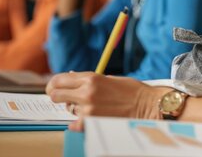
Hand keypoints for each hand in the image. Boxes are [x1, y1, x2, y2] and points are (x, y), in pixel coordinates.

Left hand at [46, 72, 170, 130]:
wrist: (147, 104)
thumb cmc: (131, 90)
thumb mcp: (109, 79)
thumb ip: (88, 79)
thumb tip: (69, 77)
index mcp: (91, 78)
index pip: (59, 80)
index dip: (54, 85)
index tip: (54, 88)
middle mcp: (86, 91)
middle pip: (55, 94)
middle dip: (58, 96)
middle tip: (64, 99)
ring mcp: (88, 108)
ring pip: (68, 109)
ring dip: (75, 108)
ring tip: (92, 106)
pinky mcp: (92, 122)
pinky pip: (74, 124)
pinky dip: (78, 123)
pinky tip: (88, 119)